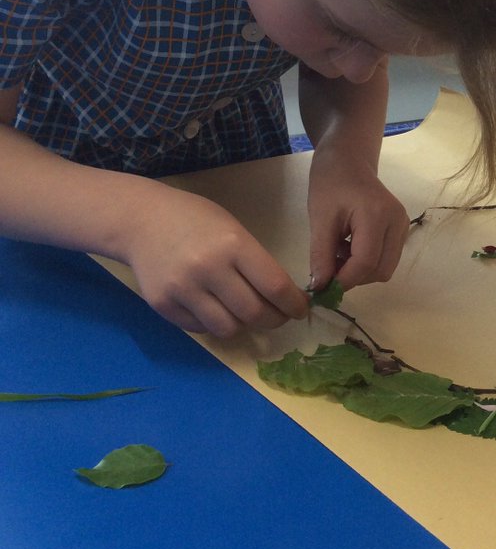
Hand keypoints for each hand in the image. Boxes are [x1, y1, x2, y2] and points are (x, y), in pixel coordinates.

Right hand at [122, 183, 308, 337]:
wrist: (141, 220)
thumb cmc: (195, 220)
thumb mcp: (232, 229)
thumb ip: (255, 261)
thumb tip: (283, 297)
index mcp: (233, 244)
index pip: (274, 286)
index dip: (294, 304)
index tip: (301, 310)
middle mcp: (208, 269)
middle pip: (254, 313)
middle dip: (274, 320)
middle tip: (278, 316)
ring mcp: (183, 290)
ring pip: (228, 328)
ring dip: (243, 325)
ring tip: (244, 312)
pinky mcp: (164, 306)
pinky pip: (201, 329)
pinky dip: (214, 324)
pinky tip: (215, 307)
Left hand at [306, 144, 408, 293]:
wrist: (348, 159)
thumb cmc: (330, 182)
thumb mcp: (319, 219)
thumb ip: (321, 255)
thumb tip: (320, 289)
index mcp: (378, 215)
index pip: (366, 263)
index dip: (344, 281)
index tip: (321, 288)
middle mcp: (398, 222)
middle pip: (380, 270)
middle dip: (353, 278)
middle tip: (328, 269)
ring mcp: (403, 226)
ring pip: (385, 268)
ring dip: (360, 271)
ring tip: (338, 253)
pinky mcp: (401, 229)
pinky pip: (386, 259)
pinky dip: (367, 262)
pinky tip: (350, 247)